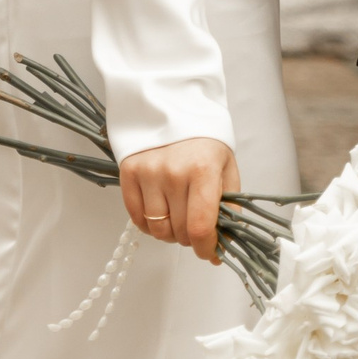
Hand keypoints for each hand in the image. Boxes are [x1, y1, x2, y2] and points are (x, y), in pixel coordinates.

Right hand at [119, 137, 240, 264]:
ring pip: (157, 230)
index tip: (211, 253)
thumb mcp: (227, 168)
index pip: (200, 227)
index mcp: (203, 170)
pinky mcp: (128, 172)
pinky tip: (161, 212)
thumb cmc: (205, 140)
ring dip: (170, 233)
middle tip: (196, 225)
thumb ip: (229, 208)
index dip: (206, 249)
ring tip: (178, 217)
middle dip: (191, 238)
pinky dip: (149, 225)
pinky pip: (136, 219)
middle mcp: (172, 172)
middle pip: (179, 232)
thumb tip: (223, 246)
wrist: (175, 106)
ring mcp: (147, 172)